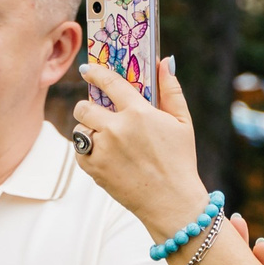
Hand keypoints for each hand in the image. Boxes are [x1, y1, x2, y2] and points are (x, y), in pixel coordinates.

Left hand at [72, 58, 210, 238]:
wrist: (171, 203)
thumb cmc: (180, 161)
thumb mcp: (183, 123)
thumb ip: (172, 90)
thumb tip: (166, 61)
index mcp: (139, 113)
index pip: (109, 83)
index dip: (96, 73)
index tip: (88, 69)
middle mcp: (117, 129)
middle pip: (84, 106)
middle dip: (88, 107)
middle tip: (98, 112)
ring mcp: (103, 150)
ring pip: (80, 129)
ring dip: (90, 131)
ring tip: (107, 140)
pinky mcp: (94, 169)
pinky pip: (80, 151)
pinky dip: (88, 151)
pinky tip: (107, 156)